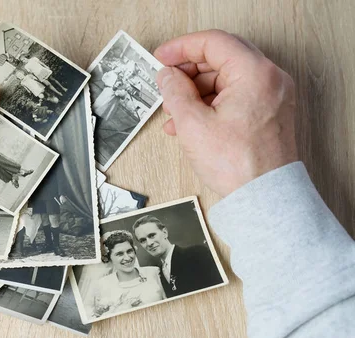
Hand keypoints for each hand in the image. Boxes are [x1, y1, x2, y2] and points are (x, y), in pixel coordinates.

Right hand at [154, 30, 296, 196]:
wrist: (263, 198)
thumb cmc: (238, 165)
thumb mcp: (193, 124)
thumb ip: (175, 92)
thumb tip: (167, 76)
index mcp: (255, 74)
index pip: (213, 43)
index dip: (182, 48)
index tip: (161, 57)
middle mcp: (269, 79)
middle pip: (221, 58)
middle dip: (188, 71)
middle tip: (165, 83)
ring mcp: (272, 96)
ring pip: (227, 79)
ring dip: (196, 91)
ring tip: (173, 111)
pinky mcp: (269, 113)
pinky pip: (236, 97)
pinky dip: (212, 103)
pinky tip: (189, 122)